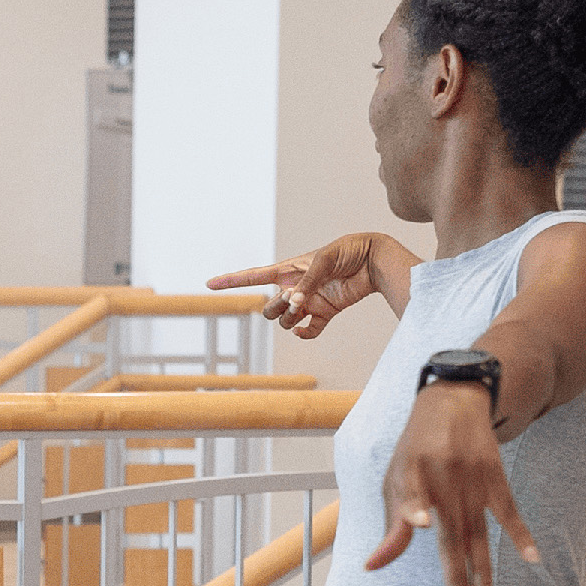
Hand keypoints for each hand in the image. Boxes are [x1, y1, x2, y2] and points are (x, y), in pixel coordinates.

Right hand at [208, 234, 391, 339]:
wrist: (375, 260)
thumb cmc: (348, 251)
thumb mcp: (324, 260)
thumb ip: (307, 283)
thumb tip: (294, 304)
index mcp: (288, 270)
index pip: (253, 276)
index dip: (231, 281)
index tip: (209, 283)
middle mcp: (294, 287)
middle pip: (268, 307)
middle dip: (274, 308)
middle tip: (294, 300)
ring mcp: (309, 302)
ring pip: (284, 321)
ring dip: (288, 320)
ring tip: (303, 308)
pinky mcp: (325, 312)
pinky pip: (307, 331)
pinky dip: (305, 334)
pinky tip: (306, 329)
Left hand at [366, 382, 538, 585]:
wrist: (453, 402)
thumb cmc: (415, 450)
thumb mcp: (396, 479)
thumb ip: (393, 525)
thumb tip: (372, 568)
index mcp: (411, 474)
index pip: (410, 494)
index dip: (414, 508)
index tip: (423, 524)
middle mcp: (443, 479)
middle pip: (450, 537)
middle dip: (456, 578)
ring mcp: (472, 481)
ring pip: (478, 534)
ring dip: (482, 570)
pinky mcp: (494, 478)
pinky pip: (509, 511)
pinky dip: (520, 534)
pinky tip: (532, 558)